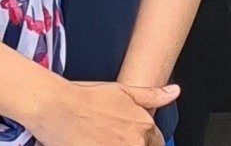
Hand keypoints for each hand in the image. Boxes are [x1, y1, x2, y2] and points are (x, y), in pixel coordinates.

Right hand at [25, 79, 176, 145]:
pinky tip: (94, 142)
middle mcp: (134, 143)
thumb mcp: (123, 91)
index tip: (130, 136)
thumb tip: (174, 92)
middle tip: (111, 136)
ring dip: (119, 145)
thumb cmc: (86, 98)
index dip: (145, 140)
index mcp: (144, 127)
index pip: (156, 142)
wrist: (57, 108)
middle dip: (132, 143)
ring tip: (101, 138)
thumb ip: (152, 95)